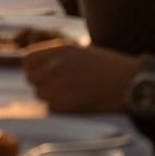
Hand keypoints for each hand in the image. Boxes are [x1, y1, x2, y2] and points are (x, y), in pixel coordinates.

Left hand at [23, 43, 141, 112]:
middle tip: (57, 86)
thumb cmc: (106, 65)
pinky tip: (74, 101)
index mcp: (57, 49)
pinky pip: (51, 106)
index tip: (39, 74)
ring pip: (40, 94)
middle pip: (31, 79)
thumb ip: (57, 55)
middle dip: (41, 83)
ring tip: (68, 93)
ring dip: (50, 95)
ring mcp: (59, 85)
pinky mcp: (67, 104)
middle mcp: (54, 65)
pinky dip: (59, 106)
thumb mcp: (78, 50)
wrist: (127, 81)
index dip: (32, 68)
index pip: (27, 60)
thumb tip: (40, 66)